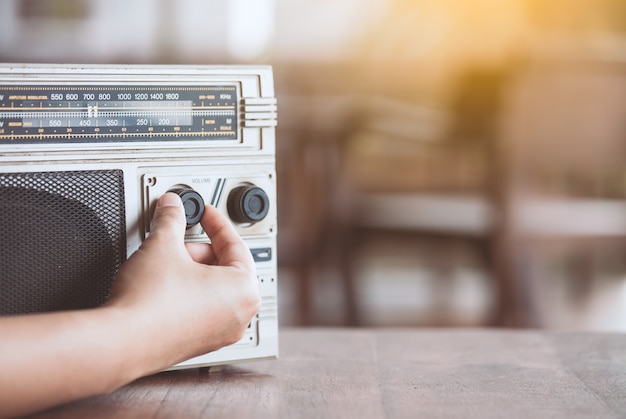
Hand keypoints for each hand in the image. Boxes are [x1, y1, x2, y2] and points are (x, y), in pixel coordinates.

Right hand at [107, 192, 260, 369]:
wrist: (120, 341)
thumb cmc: (149, 302)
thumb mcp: (162, 245)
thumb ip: (171, 219)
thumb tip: (172, 206)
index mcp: (244, 290)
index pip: (236, 244)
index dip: (216, 222)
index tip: (205, 212)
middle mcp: (240, 315)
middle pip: (226, 267)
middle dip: (199, 250)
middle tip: (176, 242)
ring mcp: (221, 333)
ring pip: (213, 289)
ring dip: (191, 271)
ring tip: (165, 265)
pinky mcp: (199, 344)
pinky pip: (201, 309)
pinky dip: (187, 293)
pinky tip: (162, 287)